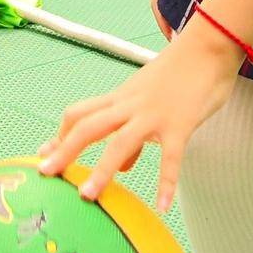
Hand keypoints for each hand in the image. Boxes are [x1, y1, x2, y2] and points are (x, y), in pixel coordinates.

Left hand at [37, 16, 244, 210]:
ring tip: (88, 196)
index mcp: (120, 98)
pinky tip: (163, 206)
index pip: (80, 113)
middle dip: (65, 150)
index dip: (61, 134)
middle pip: (88, 126)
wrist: (207, 46)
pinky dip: (166, 182)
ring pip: (120, 142)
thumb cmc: (179, 72)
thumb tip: (123, 166)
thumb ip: (132, 129)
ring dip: (102, 170)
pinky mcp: (180, 124)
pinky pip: (171, 157)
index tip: (45, 154)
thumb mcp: (147, 96)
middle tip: (45, 174)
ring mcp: (154, 114)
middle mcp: (130, 105)